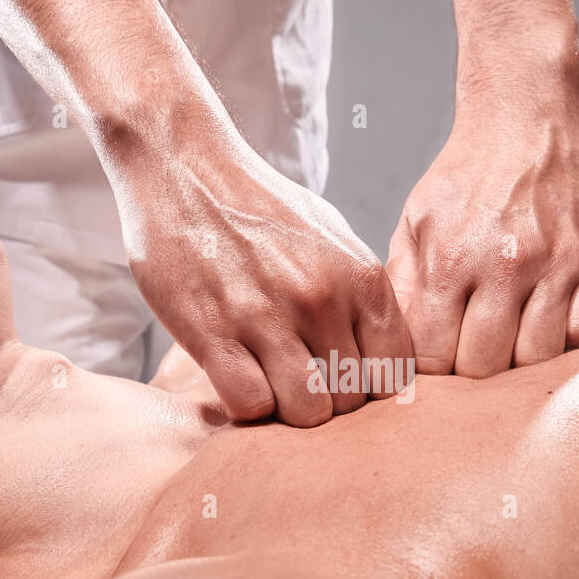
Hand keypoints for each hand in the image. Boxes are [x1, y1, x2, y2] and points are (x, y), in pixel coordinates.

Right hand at [125, 135, 412, 426]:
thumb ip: (362, 298)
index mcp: (361, 278)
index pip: (395, 374)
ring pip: (305, 412)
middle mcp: (321, 299)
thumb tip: (384, 357)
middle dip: (329, 403)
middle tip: (302, 385)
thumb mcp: (334, 239)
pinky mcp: (212, 332)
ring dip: (288, 411)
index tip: (347, 384)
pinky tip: (238, 380)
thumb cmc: (260, 207)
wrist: (184, 166)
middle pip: (351, 402)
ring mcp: (267, 317)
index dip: (372, 390)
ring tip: (271, 385)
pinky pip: (250, 404)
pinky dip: (247, 406)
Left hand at [386, 88, 578, 376]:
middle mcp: (503, 267)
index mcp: (449, 260)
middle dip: (471, 374)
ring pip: (536, 360)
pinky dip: (562, 343)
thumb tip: (395, 345)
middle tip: (469, 357)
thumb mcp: (414, 222)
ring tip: (507, 344)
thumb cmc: (465, 175)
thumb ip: (403, 286)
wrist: (525, 117)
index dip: (431, 371)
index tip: (436, 362)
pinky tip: (544, 326)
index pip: (434, 356)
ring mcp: (554, 266)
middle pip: (485, 367)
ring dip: (518, 364)